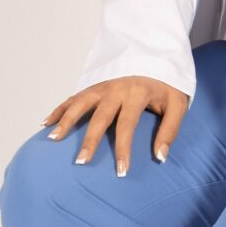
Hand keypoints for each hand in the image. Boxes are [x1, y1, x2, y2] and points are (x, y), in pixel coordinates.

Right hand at [43, 76, 188, 175]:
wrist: (157, 56)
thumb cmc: (167, 85)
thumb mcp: (178, 104)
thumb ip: (170, 130)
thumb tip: (160, 157)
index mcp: (137, 94)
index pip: (127, 125)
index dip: (123, 149)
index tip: (120, 171)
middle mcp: (116, 89)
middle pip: (99, 117)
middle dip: (89, 140)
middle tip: (81, 161)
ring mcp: (103, 86)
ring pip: (80, 104)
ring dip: (66, 121)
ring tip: (53, 139)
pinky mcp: (95, 86)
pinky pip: (74, 97)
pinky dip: (60, 109)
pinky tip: (47, 122)